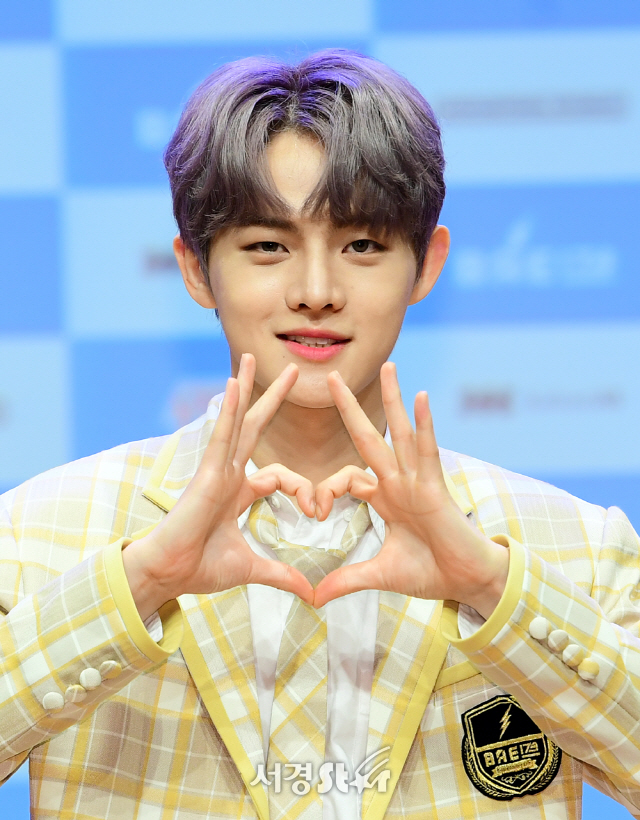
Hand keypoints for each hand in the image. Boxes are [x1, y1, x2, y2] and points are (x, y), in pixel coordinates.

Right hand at [123, 354, 314, 620]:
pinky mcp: (206, 473)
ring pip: (235, 422)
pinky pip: (220, 435)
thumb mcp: (251, 568)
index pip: (278, 477)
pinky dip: (227, 410)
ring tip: (250, 357)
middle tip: (292, 371)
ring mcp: (216, 470)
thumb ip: (282, 575)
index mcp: (239, 492)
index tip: (316, 511)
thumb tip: (311, 595)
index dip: (301, 489)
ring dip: (245, 388)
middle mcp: (228, 475)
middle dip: (271, 399)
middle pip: (254, 427)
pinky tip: (233, 383)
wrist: (169, 575)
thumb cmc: (199, 568)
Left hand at [312, 362, 508, 618]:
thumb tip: (313, 598)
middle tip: (332, 378)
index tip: (314, 511)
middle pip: (370, 437)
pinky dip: (425, 424)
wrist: (467, 582)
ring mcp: (418, 481)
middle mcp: (399, 482)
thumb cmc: (430, 573)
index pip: (348, 477)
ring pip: (401, 433)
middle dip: (350, 408)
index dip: (325, 489)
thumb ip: (346, 580)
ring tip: (389, 366)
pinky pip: (428, 451)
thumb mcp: (379, 575)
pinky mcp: (436, 488)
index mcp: (384, 498)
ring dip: (393, 400)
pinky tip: (420, 397)